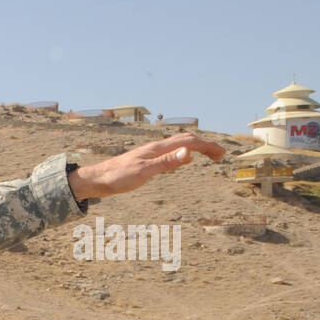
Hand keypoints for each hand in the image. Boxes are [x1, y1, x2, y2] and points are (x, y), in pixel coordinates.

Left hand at [68, 133, 226, 201]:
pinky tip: (184, 159)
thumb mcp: (143, 172)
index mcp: (157, 149)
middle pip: (186, 140)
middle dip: (206, 145)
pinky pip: (171, 152)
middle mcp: (156, 148)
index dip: (207, 146)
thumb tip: (189, 153)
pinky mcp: (147, 160)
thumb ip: (166, 163)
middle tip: (221, 155)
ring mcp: (151, 153)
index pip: (189, 142)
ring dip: (197, 148)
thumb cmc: (117, 177)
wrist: (97, 179)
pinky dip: (184, 153)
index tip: (222, 154)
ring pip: (179, 145)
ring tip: (209, 155)